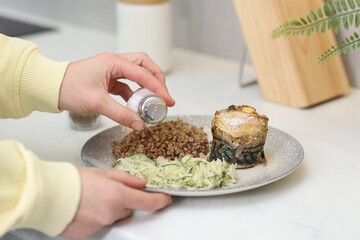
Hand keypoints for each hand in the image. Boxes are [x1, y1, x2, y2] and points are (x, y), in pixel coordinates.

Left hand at [59, 52, 174, 129]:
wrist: (50, 88)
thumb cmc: (69, 89)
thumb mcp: (97, 103)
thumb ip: (121, 114)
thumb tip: (139, 125)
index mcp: (113, 62)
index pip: (143, 73)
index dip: (158, 88)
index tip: (168, 100)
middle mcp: (114, 62)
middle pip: (144, 65)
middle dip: (157, 79)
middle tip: (164, 95)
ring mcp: (111, 70)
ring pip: (137, 73)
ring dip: (147, 86)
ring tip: (153, 101)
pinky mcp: (107, 79)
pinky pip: (127, 84)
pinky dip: (134, 93)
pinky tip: (136, 105)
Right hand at [60, 167, 171, 238]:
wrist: (46, 195)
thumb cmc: (71, 180)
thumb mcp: (102, 173)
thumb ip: (125, 178)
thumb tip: (141, 183)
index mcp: (118, 196)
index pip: (147, 202)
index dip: (160, 201)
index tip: (165, 199)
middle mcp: (112, 213)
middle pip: (127, 209)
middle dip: (123, 200)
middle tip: (107, 191)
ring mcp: (100, 225)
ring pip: (113, 217)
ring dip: (108, 209)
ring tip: (90, 198)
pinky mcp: (88, 234)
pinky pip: (99, 225)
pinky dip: (95, 217)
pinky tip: (84, 209)